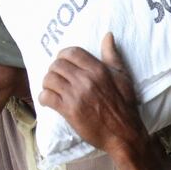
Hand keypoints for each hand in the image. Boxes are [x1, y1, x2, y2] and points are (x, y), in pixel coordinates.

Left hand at [40, 33, 146, 155]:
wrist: (124, 134)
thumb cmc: (125, 106)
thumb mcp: (123, 77)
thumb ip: (112, 56)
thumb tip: (108, 35)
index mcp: (98, 69)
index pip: (71, 52)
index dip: (63, 56)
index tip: (64, 64)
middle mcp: (86, 79)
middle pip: (56, 65)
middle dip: (54, 71)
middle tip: (58, 79)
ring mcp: (76, 95)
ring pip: (49, 79)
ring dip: (48, 84)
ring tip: (53, 90)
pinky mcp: (69, 110)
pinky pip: (46, 97)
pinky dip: (44, 98)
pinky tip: (49, 101)